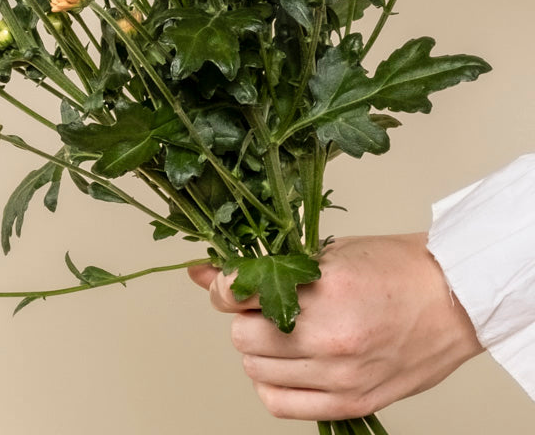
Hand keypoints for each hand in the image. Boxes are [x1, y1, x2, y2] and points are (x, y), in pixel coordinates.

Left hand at [189, 233, 482, 419]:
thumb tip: (204, 272)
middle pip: (243, 337)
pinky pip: (280, 404)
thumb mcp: (328, 252)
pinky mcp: (351, 402)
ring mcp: (341, 375)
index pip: (242, 294)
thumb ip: (270, 266)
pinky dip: (271, 384)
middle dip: (243, 319)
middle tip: (262, 306)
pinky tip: (285, 364)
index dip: (226, 287)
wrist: (453, 299)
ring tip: (281, 331)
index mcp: (326, 290)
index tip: (230, 283)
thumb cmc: (396, 267)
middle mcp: (331, 337)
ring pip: (256, 370)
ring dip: (257, 350)